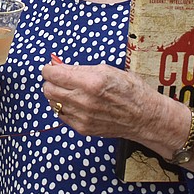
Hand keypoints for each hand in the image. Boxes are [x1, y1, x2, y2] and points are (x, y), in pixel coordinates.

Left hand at [42, 61, 193, 175]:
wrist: (145, 117)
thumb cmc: (130, 90)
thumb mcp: (106, 70)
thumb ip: (78, 69)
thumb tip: (57, 65)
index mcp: (90, 82)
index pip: (53, 74)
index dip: (49, 69)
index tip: (50, 68)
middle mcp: (83, 101)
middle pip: (48, 89)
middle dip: (51, 81)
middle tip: (61, 79)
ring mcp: (82, 117)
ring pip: (53, 103)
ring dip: (57, 95)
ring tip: (72, 91)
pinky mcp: (82, 129)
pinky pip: (62, 115)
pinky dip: (65, 107)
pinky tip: (78, 103)